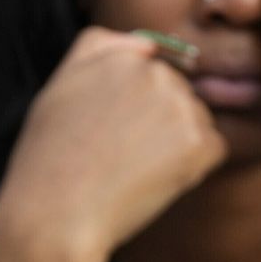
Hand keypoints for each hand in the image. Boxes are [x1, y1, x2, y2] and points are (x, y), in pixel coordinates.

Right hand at [0, 27, 225, 261]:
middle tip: (116, 158)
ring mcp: (178, 105)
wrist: (53, 217)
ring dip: (177, 148)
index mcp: (120, 55)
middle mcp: (153, 71)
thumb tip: (148, 44)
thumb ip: (97, 50)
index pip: (152, 73)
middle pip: (178, 96)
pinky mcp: (197, 142)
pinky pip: (212, 151)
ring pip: (198, 122)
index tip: (108, 134)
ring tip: (131, 172)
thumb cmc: (48, 162)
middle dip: (160, 125)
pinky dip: (192, 171)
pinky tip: (152, 184)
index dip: (134, 108)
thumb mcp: (58, 87)